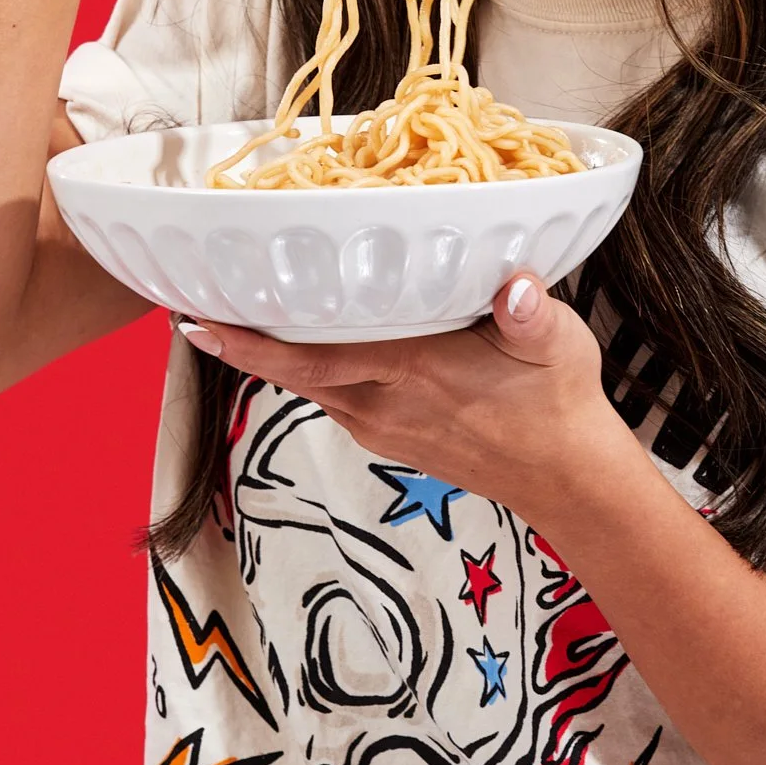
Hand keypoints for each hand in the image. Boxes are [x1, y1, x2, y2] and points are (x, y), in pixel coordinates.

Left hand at [178, 273, 644, 529]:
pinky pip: (339, 395)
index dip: (251, 343)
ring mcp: (386, 427)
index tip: (197, 321)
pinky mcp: (394, 437)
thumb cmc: (559, 402)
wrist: (568, 478)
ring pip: (316, 383)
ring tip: (252, 310)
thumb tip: (518, 286)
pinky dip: (317, 367)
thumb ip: (531, 314)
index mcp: (414, 369)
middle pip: (296, 371)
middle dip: (244, 342)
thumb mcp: (557, 345)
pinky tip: (322, 340)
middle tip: (199, 301)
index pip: (312, 356)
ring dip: (281, 354)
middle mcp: (385, 403)